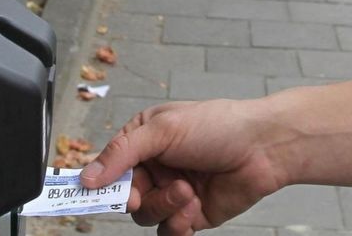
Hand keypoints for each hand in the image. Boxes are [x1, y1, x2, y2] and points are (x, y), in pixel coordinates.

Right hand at [81, 98, 288, 234]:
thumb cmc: (218, 125)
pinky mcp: (192, 214)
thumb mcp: (163, 129)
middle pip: (125, 197)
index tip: (90, 195)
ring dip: (164, 207)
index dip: (99, 182)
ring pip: (147, 217)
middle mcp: (156, 167)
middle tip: (141, 197)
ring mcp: (173, 192)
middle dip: (137, 198)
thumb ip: (122, 153)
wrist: (265, 148)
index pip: (109, 166)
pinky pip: (170, 231)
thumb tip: (86, 177)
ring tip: (187, 191)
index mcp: (144, 140)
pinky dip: (178, 223)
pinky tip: (194, 206)